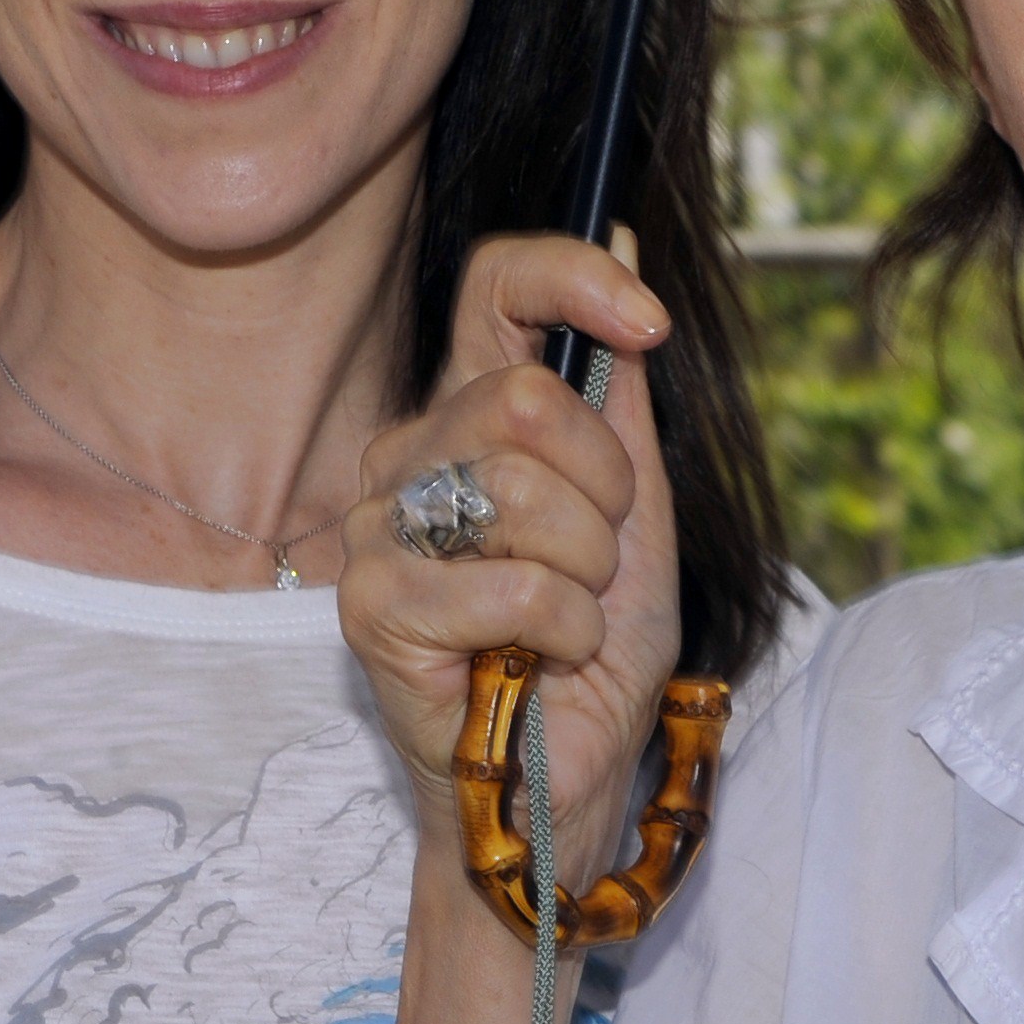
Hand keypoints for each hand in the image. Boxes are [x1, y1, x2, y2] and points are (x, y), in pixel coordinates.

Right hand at [339, 229, 680, 886]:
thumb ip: (620, 387)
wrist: (562, 781)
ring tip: (568, 620)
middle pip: (528, 397)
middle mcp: (408, 453)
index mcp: (468, 414)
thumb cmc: (591, 650)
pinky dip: (564, 629)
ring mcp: (380, 528)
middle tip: (598, 558)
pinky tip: (542, 659)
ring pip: (524, 488)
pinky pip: (513, 583)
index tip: (650, 323)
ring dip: (590, 573)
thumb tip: (627, 241)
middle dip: (607, 490)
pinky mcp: (373, 608)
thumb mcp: (634, 508)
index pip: (494, 285)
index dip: (575, 276)